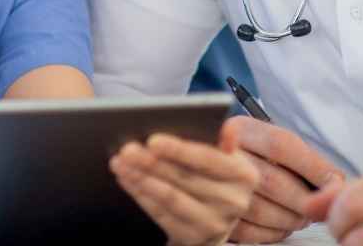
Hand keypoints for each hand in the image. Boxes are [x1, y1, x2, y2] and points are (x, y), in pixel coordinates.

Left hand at [110, 126, 258, 244]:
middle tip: (126, 149)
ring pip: (170, 198)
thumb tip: (228, 128)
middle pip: (184, 179)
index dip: (179, 149)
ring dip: (141, 179)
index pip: (208, 159)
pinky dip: (141, 195)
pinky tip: (126, 180)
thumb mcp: (221, 152)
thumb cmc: (212, 170)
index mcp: (243, 174)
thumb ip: (220, 137)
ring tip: (119, 162)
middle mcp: (234, 202)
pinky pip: (162, 215)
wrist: (217, 212)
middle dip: (151, 163)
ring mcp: (215, 224)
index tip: (152, 140)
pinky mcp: (196, 239)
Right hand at [221, 116, 344, 242]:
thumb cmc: (257, 156)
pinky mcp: (210, 212)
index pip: (281, 145)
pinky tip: (278, 223)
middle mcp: (220, 151)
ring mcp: (211, 181)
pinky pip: (247, 231)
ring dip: (289, 219)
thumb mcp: (276, 145)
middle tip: (315, 207)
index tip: (336, 184)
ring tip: (297, 214)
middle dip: (304, 201)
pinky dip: (272, 232)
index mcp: (239, 128)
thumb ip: (308, 161)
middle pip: (273, 181)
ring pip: (260, 209)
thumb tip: (339, 187)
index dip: (314, 168)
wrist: (214, 164)